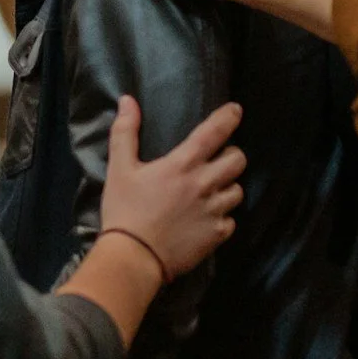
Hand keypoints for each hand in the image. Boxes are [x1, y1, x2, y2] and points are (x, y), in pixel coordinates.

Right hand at [98, 97, 244, 278]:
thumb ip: (125, 132)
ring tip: (213, 190)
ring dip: (228, 187)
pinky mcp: (217, 235)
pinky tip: (208, 219)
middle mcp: (205, 184)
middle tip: (218, 159)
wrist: (133, 257)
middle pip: (238, 160)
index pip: (214, 132)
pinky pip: (231, 221)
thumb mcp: (119, 168)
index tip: (235, 110)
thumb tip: (127, 100)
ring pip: (238, 191)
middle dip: (232, 155)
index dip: (228, 118)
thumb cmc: (125, 210)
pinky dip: (223, 217)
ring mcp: (214, 211)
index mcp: (183, 165)